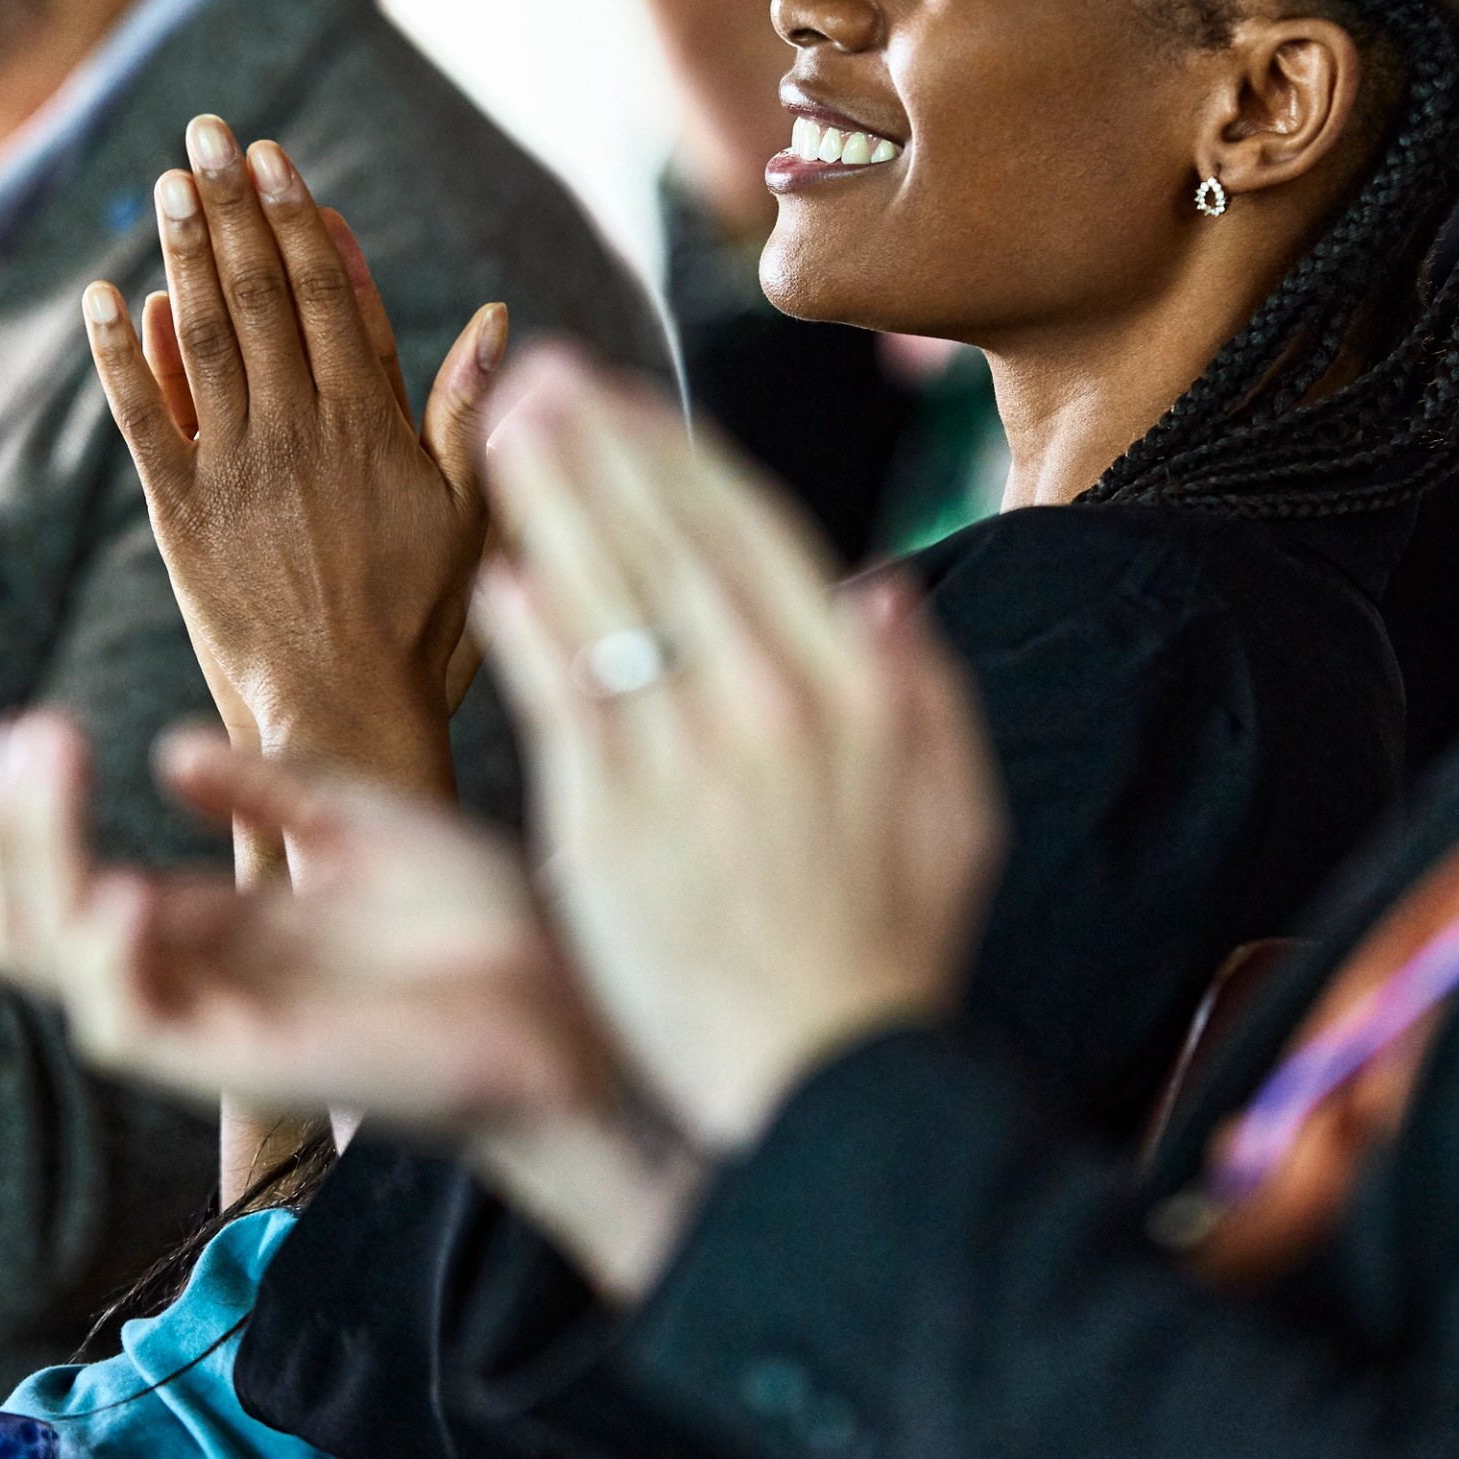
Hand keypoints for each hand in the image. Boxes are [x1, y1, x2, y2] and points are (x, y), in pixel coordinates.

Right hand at [0, 710, 611, 1132]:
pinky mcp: (250, 1064)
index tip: (32, 721)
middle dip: (2, 830)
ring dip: (31, 863)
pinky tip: (116, 890)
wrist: (568, 1000)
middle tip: (23, 736)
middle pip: (29, 923)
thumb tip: (164, 751)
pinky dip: (102, 963)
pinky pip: (130, 1028)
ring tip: (46, 767)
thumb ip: (265, 789)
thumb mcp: (362, 819)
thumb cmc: (482, 920)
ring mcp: (212, 1021)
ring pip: (56, 964)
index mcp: (213, 924)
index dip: (28, 806)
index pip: (65, 876)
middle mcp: (194, 974)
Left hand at [83, 115, 500, 820]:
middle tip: (205, 134)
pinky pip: (143, 420)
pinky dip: (119, 357)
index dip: (303, 220)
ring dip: (183, 253)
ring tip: (165, 183)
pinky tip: (103, 296)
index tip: (278, 161)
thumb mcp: (470, 515)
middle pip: (264, 295)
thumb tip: (495, 314)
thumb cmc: (420, 625)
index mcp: (373, 425)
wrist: (343, 718)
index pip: (335, 296)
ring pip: (206, 337)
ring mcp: (237, 469)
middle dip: (232, 207)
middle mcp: (302, 431)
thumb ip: (468, 411)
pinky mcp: (182, 515)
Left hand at [478, 350, 1003, 1151]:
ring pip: (610, 598)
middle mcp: (774, 702)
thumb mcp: (960, 811)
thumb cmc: (894, 956)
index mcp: (857, 687)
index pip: (754, 533)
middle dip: (598, 445)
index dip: (677, 455)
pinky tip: (497, 577)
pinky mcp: (615, 825)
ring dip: (551, 502)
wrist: (834, 1082)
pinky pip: (566, 701)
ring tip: (502, 433)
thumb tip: (879, 591)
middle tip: (537, 376)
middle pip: (669, 540)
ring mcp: (690, 760)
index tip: (623, 399)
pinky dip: (533, 631)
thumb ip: (927, 690)